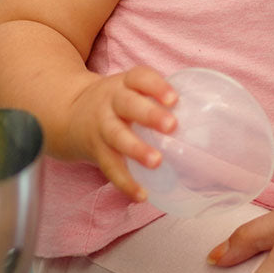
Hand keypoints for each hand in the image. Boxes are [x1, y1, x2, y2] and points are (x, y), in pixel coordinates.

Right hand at [64, 65, 177, 200]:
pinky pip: (110, 168)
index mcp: (124, 83)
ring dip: (137, 150)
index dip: (156, 86)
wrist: (69, 113)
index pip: (140, 78)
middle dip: (149, 115)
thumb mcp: (131, 87)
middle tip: (172, 126)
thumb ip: (158, 95)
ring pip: (117, 137)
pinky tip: (142, 194)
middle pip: (128, 105)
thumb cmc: (118, 99)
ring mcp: (101, 127)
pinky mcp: (96, 151)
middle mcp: (111, 103)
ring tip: (157, 162)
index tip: (174, 98)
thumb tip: (204, 110)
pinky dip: (125, 182)